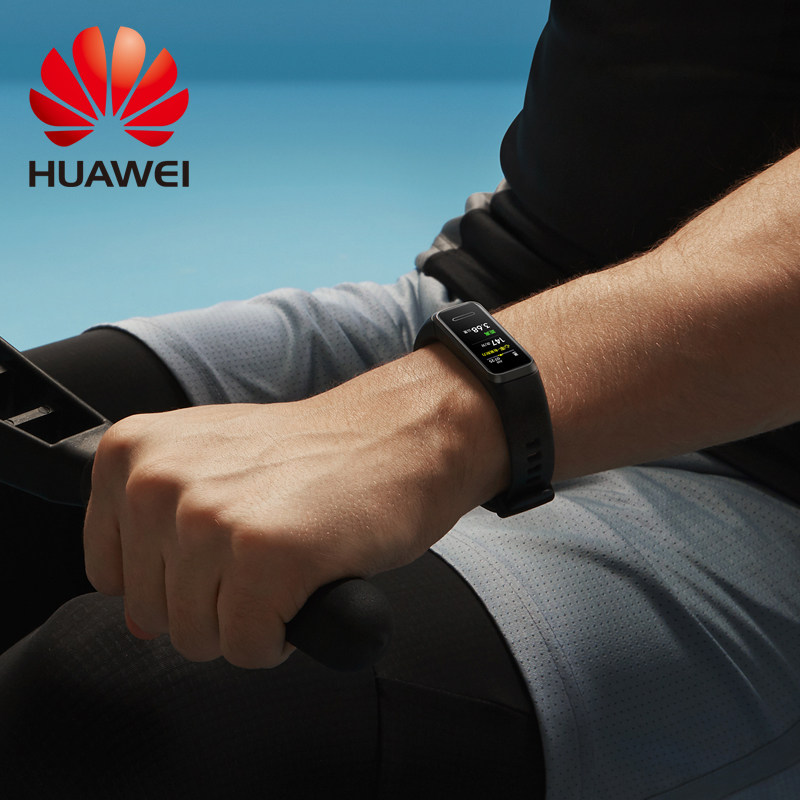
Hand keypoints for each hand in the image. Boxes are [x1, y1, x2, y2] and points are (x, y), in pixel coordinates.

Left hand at [83, 348, 506, 667]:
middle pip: (153, 615)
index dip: (176, 576)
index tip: (226, 542)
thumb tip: (137, 627)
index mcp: (131, 452)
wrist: (398, 435)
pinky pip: (250, 649)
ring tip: (290, 558)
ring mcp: (209, 520)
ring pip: (198, 639)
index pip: (111, 575)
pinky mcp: (264, 559)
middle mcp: (157, 482)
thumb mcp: (212, 468)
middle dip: (216, 602)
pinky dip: (283, 635)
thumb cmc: (315, 455)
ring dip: (252, 618)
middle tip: (267, 548)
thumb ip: (158, 536)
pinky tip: (309, 580)